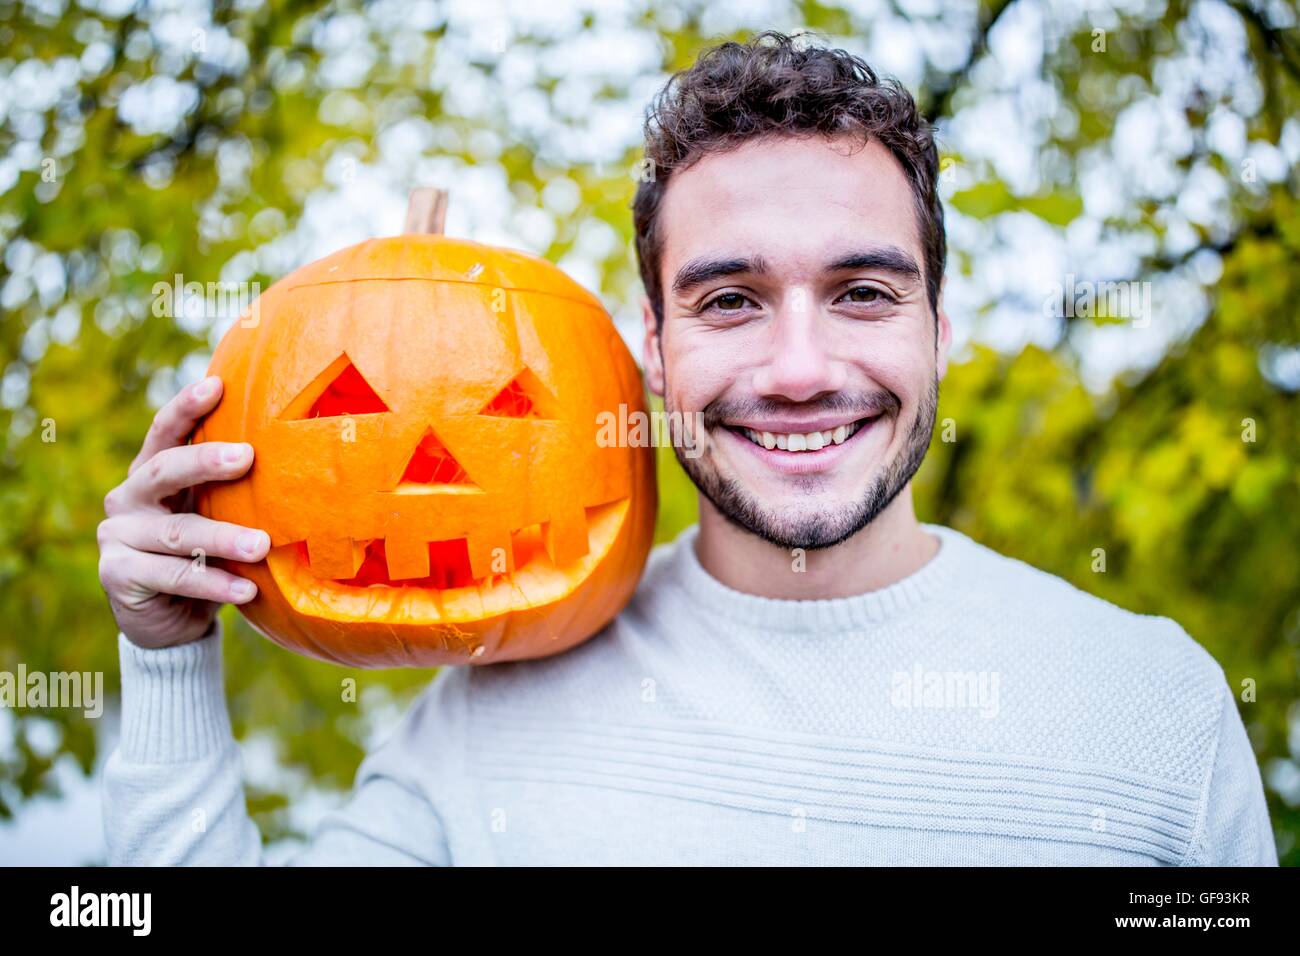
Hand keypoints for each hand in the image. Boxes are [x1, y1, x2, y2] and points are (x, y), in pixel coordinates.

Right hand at [98, 375, 269, 648]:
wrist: (173, 617)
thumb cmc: (207, 554)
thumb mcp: (220, 514)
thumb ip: (238, 488)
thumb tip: (303, 454)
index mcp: (153, 472)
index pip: (166, 432)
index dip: (187, 407)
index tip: (217, 385)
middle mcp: (129, 497)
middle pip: (164, 470)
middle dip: (205, 461)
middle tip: (247, 457)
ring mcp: (118, 535)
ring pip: (177, 532)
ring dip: (223, 538)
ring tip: (262, 545)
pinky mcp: (118, 574)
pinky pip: (173, 576)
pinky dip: (213, 583)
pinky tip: (247, 590)